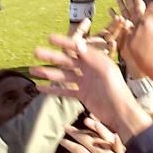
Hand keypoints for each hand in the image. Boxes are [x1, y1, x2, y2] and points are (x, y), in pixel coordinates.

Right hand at [32, 29, 150, 139]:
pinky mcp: (82, 95)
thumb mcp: (106, 71)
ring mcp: (85, 82)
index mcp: (96, 60)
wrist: (120, 114)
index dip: (64, 42)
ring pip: (63, 75)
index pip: (78, 48)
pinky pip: (65, 90)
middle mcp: (89, 69)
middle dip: (51, 56)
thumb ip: (92, 57)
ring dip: (48, 72)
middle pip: (67, 60)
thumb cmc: (116, 91)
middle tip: (36, 51)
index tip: (50, 38)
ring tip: (32, 70)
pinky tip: (40, 87)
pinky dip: (53, 89)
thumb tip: (78, 42)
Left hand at [60, 117, 133, 152]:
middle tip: (65, 127)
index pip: (95, 135)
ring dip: (68, 144)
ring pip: (78, 150)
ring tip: (62, 141)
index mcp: (108, 149)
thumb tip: (115, 135)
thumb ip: (117, 145)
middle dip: (73, 132)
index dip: (86, 128)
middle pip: (84, 139)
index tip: (80, 123)